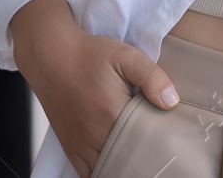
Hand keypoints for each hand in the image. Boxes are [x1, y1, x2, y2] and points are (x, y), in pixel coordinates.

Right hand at [10, 0, 179, 176]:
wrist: (51, 57)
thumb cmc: (89, 55)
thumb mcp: (126, 56)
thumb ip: (152, 77)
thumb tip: (171, 102)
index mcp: (112, 113)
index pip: (147, 140)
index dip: (161, 139)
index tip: (170, 133)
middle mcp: (94, 136)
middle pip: (129, 159)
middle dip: (146, 155)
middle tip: (158, 144)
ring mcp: (81, 146)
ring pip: (110, 169)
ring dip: (126, 164)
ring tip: (140, 152)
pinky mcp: (71, 149)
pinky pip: (89, 174)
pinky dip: (105, 170)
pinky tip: (117, 162)